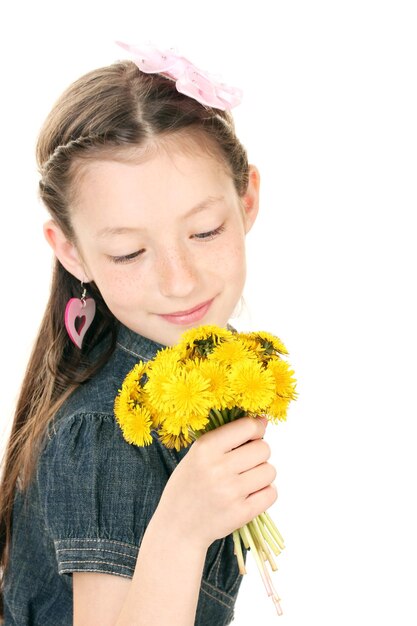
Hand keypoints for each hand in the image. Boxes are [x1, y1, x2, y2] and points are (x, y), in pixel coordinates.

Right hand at [154, 417, 276, 550]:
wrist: (177, 528)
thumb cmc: (189, 486)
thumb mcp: (196, 455)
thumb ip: (226, 437)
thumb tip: (263, 421)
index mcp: (205, 448)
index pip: (247, 427)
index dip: (257, 428)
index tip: (254, 434)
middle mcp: (218, 468)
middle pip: (263, 449)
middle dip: (259, 453)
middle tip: (246, 462)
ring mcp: (230, 492)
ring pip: (270, 471)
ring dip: (262, 474)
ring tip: (246, 480)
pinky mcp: (241, 513)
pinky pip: (271, 493)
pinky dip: (265, 492)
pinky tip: (250, 494)